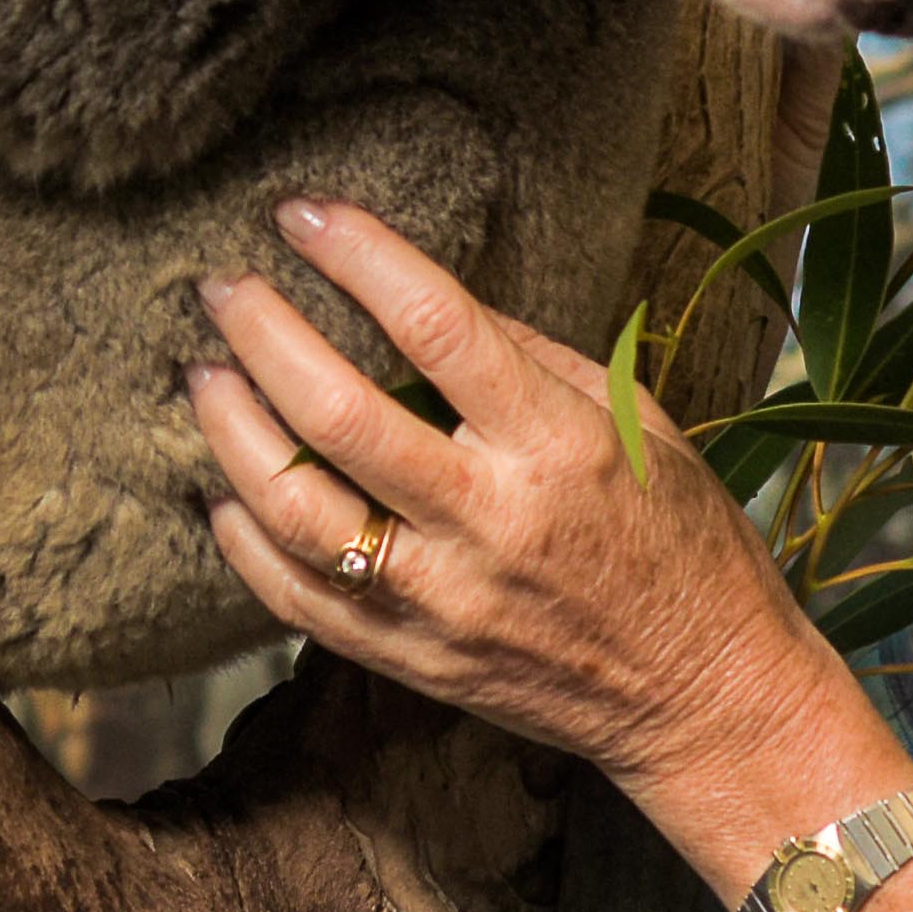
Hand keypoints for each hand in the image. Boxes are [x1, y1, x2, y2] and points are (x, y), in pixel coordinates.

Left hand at [186, 198, 839, 790]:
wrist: (706, 697)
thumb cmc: (683, 543)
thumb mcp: (640, 425)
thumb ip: (531, 359)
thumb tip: (420, 301)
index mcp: (557, 446)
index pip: (436, 326)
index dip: (358, 256)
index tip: (303, 214)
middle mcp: (489, 523)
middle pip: (339, 415)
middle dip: (263, 335)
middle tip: (223, 287)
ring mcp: (441, 601)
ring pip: (294, 511)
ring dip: (232, 432)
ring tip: (206, 376)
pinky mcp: (412, 660)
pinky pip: (295, 599)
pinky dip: (243, 540)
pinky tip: (222, 491)